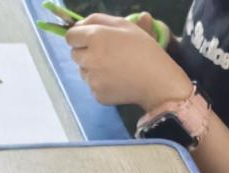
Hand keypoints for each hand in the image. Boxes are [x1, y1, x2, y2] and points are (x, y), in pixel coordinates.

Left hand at [66, 13, 191, 110]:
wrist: (158, 82)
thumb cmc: (145, 50)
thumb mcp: (125, 25)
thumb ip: (99, 20)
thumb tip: (79, 25)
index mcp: (95, 37)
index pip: (70, 36)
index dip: (79, 37)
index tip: (90, 40)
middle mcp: (89, 58)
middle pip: (74, 54)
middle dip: (86, 53)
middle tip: (107, 55)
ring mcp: (92, 80)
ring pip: (83, 71)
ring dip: (92, 69)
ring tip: (114, 69)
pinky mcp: (97, 95)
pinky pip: (92, 87)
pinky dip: (101, 84)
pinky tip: (117, 81)